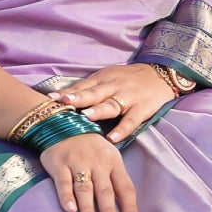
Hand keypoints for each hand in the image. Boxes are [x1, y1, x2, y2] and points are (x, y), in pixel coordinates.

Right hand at [40, 132, 137, 211]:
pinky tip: (70, 209)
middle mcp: (97, 162)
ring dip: (87, 207)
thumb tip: (123, 210)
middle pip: (104, 189)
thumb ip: (115, 180)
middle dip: (108, 209)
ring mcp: (78, 162)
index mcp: (113, 162)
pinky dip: (66, 196)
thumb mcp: (108, 157)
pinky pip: (63, 182)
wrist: (64, 125)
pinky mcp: (59, 164)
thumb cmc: (91, 148)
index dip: (129, 205)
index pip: (125, 186)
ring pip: (84, 188)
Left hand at [48, 64, 178, 143]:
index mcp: (104, 78)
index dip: (68, 92)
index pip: (83, 86)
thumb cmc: (128, 78)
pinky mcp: (142, 108)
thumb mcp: (108, 77)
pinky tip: (112, 138)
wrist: (161, 74)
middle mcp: (114, 86)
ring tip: (86, 117)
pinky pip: (131, 120)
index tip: (51, 99)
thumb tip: (62, 99)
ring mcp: (129, 97)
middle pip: (95, 93)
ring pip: (112, 104)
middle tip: (64, 103)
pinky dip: (122, 129)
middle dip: (79, 98)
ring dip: (99, 111)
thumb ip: (89, 88)